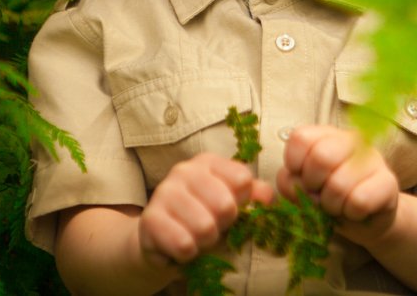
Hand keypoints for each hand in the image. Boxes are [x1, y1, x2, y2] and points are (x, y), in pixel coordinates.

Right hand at [138, 152, 273, 265]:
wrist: (160, 238)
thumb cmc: (202, 217)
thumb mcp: (231, 203)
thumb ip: (253, 196)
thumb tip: (267, 196)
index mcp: (208, 163)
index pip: (242, 179)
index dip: (243, 204)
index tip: (231, 211)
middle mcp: (184, 170)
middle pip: (226, 205)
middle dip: (223, 226)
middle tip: (212, 228)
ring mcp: (164, 192)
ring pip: (205, 227)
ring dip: (205, 242)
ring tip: (197, 238)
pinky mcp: (150, 218)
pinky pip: (184, 243)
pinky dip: (189, 253)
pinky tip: (183, 247)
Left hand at [277, 125, 398, 246]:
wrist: (364, 220)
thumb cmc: (327, 199)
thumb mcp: (301, 189)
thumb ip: (290, 182)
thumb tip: (295, 184)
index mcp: (324, 135)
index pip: (301, 138)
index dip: (295, 165)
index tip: (302, 179)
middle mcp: (350, 139)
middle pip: (321, 157)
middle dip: (313, 187)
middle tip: (319, 196)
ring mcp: (373, 158)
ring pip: (339, 185)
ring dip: (332, 206)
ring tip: (337, 206)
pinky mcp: (389, 182)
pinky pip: (359, 201)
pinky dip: (351, 213)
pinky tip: (354, 211)